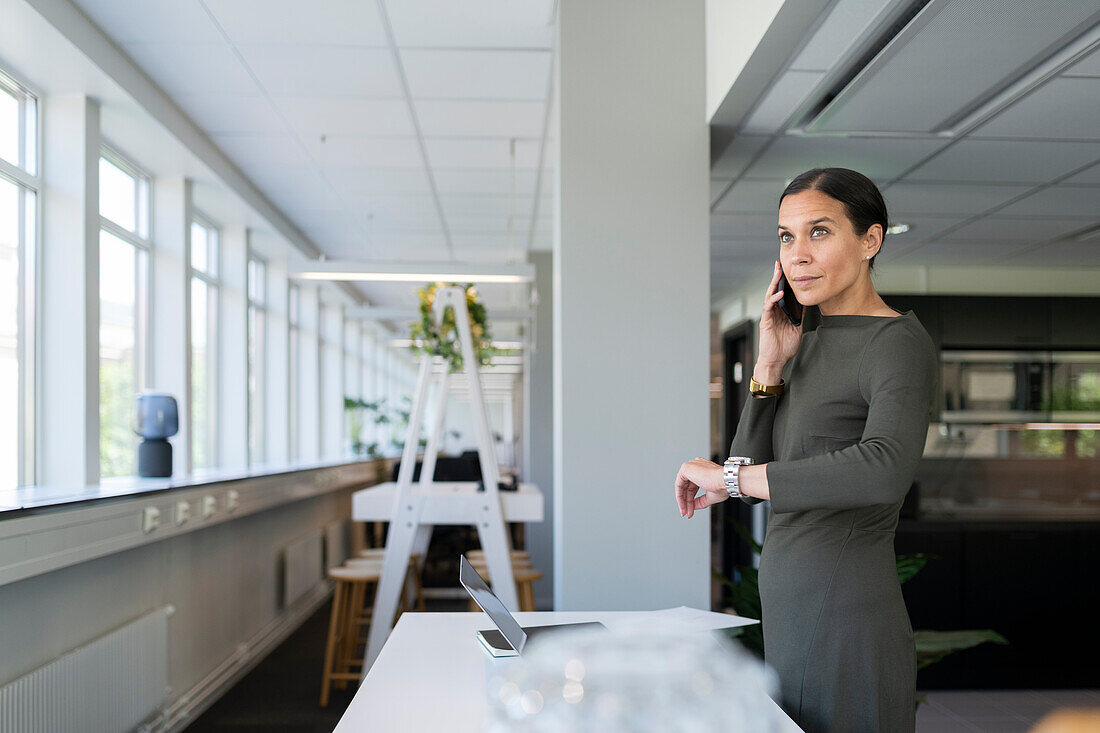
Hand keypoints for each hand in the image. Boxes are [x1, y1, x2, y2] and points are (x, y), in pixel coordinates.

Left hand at [674, 458, 724, 518]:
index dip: (691, 500)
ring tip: (686, 511)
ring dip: (683, 501)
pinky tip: (683, 504)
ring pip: (682, 487)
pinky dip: (679, 495)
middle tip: (687, 513)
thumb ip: (700, 501)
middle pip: (687, 488)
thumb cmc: (724, 485)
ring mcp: (691, 466)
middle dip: (687, 502)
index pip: (693, 487)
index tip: (691, 510)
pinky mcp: (686, 468)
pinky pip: (678, 484)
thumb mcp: (710, 496)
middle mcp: (696, 467)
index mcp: (703, 471)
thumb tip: (693, 507)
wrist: (727, 480)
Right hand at [757, 260, 802, 379]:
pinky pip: (768, 307)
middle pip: (774, 290)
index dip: (784, 281)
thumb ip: (800, 316)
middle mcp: (774, 311)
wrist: (776, 360)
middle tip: (779, 263)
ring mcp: (769, 315)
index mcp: (781, 312)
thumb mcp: (797, 328)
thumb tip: (807, 304)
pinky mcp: (765, 321)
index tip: (788, 270)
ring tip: (778, 272)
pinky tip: (779, 293)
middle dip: (777, 276)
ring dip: (774, 283)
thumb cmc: (785, 346)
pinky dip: (773, 299)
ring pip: (770, 295)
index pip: (782, 293)